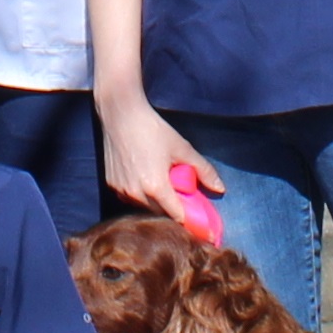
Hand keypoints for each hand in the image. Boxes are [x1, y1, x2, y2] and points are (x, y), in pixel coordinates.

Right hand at [100, 103, 214, 221]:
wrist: (120, 115)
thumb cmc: (152, 129)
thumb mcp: (182, 148)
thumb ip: (203, 170)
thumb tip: (221, 189)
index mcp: (156, 187)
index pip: (176, 216)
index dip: (188, 217)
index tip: (195, 216)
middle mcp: (136, 194)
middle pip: (160, 214)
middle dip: (172, 209)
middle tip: (179, 195)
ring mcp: (121, 191)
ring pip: (143, 207)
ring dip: (155, 203)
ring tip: (161, 184)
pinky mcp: (111, 185)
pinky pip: (130, 199)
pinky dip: (139, 195)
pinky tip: (144, 179)